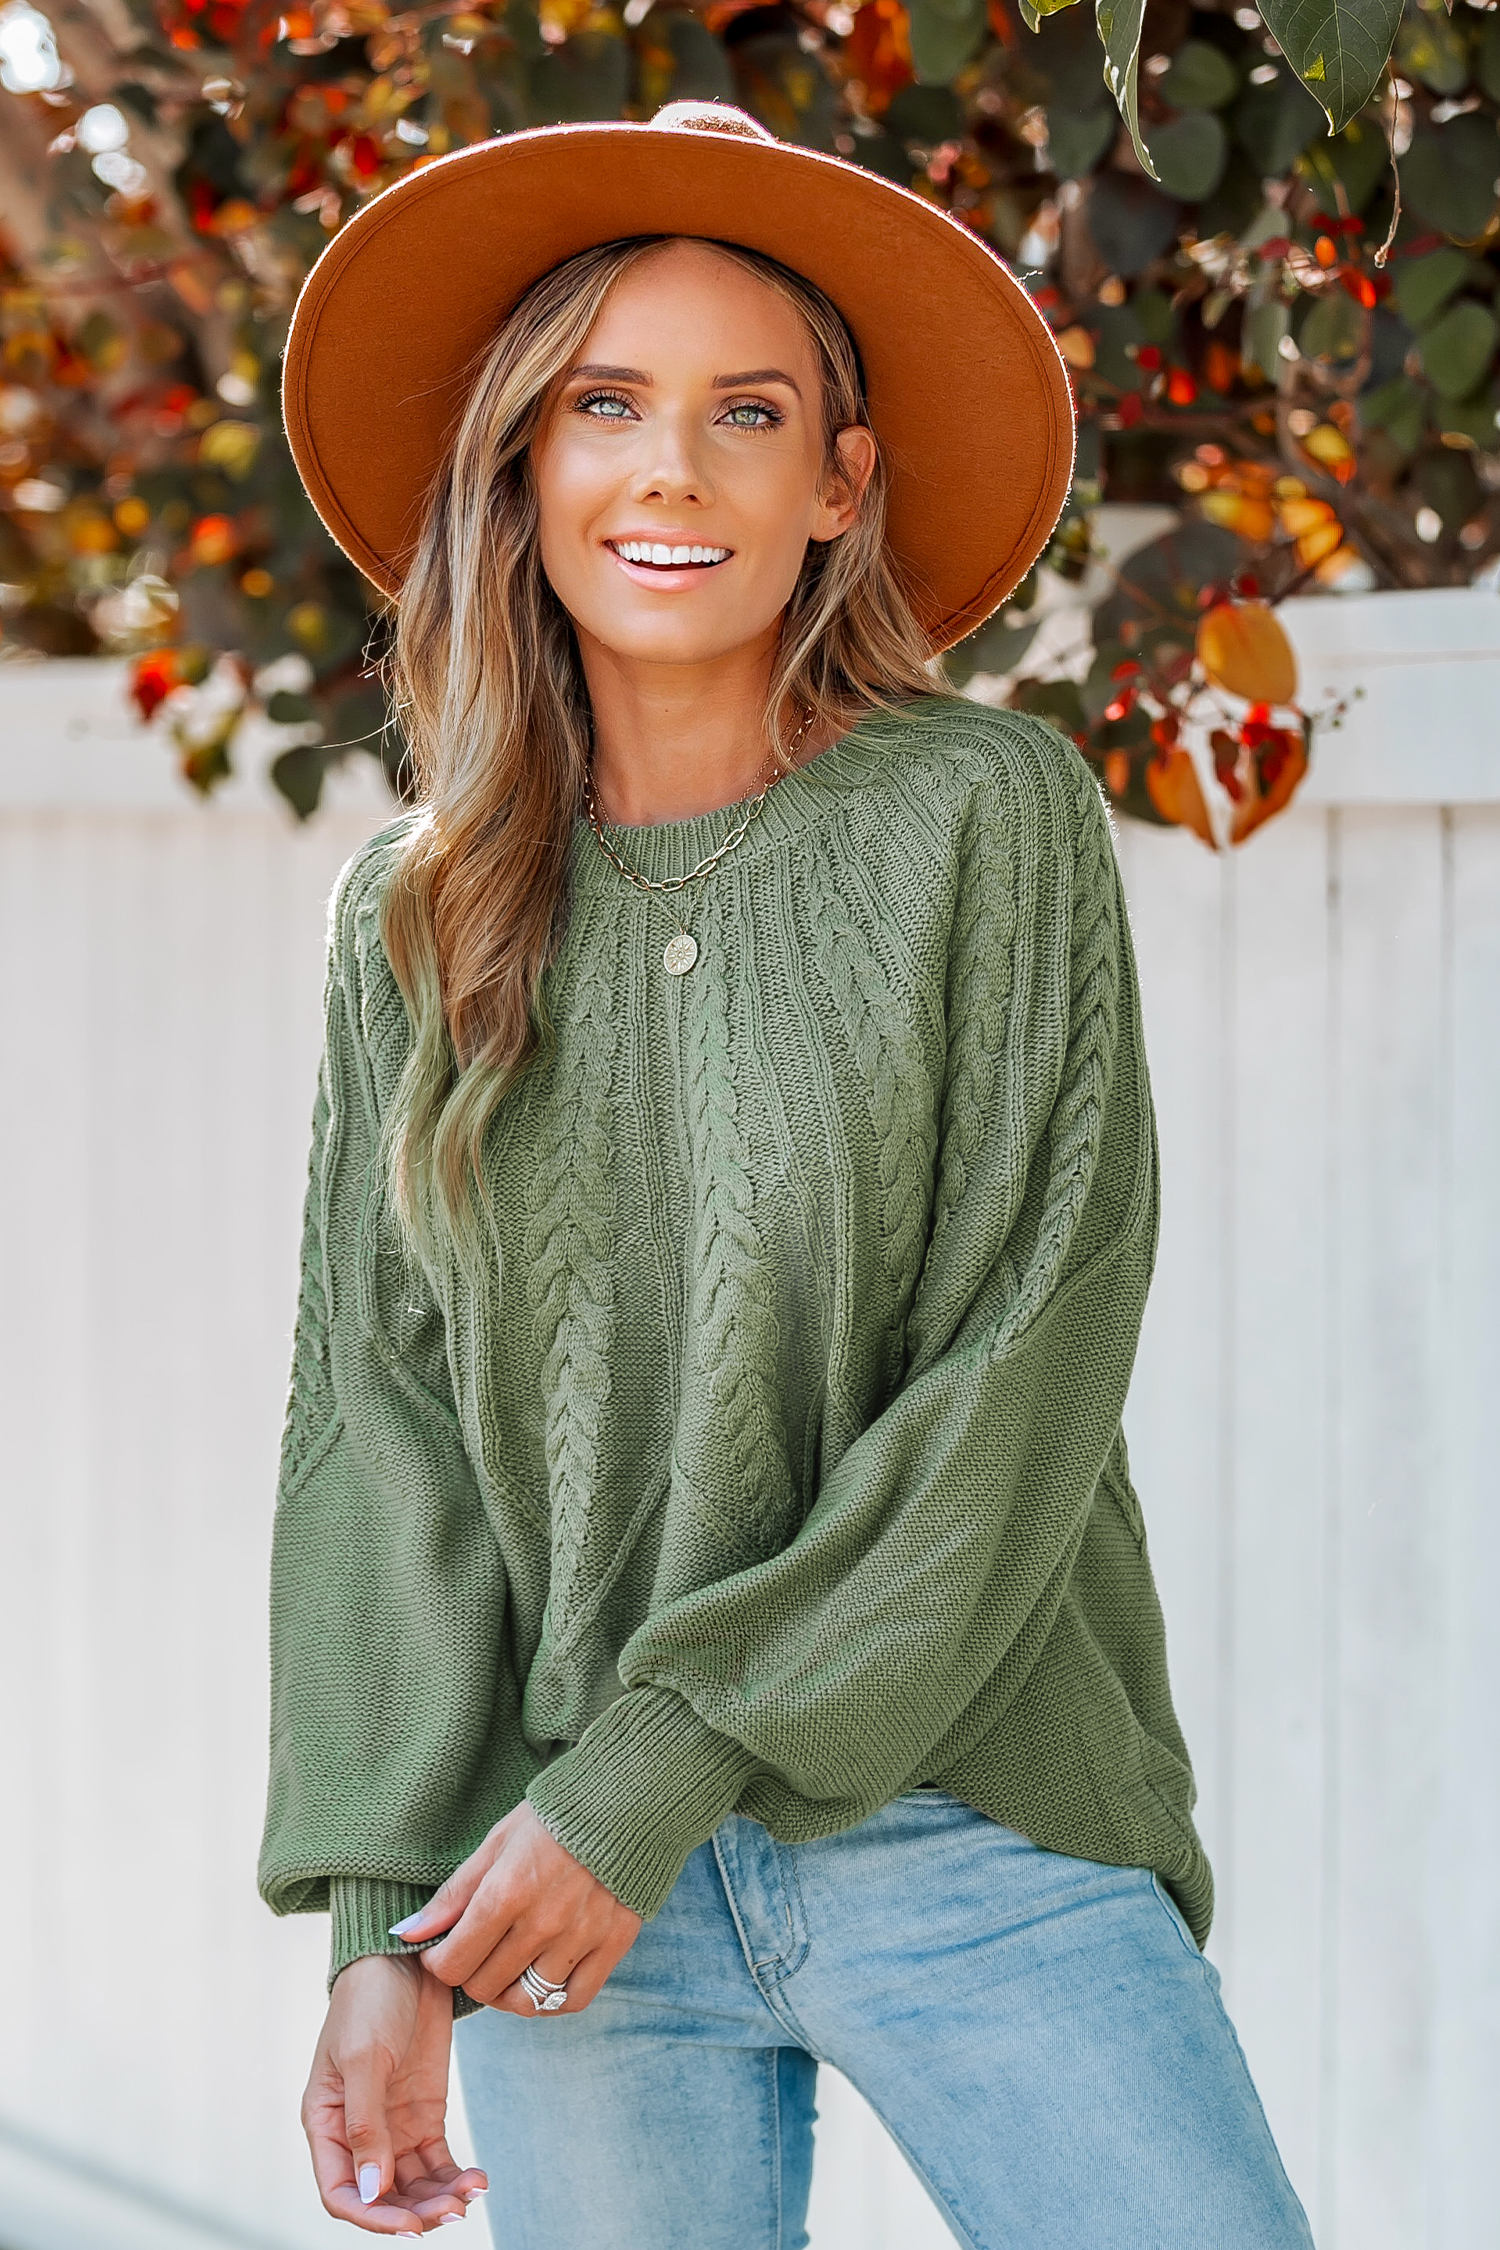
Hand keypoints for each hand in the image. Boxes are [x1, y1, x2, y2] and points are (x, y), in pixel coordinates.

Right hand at [302, 1952, 487, 2232]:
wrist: (406, 1957)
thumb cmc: (370, 2000)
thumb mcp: (364, 2057)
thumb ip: (365, 2124)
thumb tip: (371, 2189)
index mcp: (326, 2122)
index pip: (341, 2191)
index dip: (373, 2216)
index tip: (410, 2224)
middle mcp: (357, 2132)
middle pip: (382, 2195)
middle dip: (415, 2211)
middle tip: (453, 2212)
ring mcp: (393, 2125)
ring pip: (413, 2185)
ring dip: (439, 2198)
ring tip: (471, 2194)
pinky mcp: (424, 2113)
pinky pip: (438, 2161)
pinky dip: (455, 2176)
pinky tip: (477, 2179)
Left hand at [393, 1801, 641, 2014]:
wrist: (623, 1801)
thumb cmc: (551, 1819)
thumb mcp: (495, 1843)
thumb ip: (453, 1894)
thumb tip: (409, 1933)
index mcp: (506, 1893)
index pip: (454, 1964)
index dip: (438, 1963)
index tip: (442, 1950)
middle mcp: (542, 1923)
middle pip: (486, 1986)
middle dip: (470, 1974)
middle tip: (475, 1953)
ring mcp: (580, 1938)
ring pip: (526, 2000)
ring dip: (507, 1991)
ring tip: (506, 1967)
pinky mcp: (612, 1944)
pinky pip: (572, 2000)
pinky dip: (552, 1999)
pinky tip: (542, 1976)